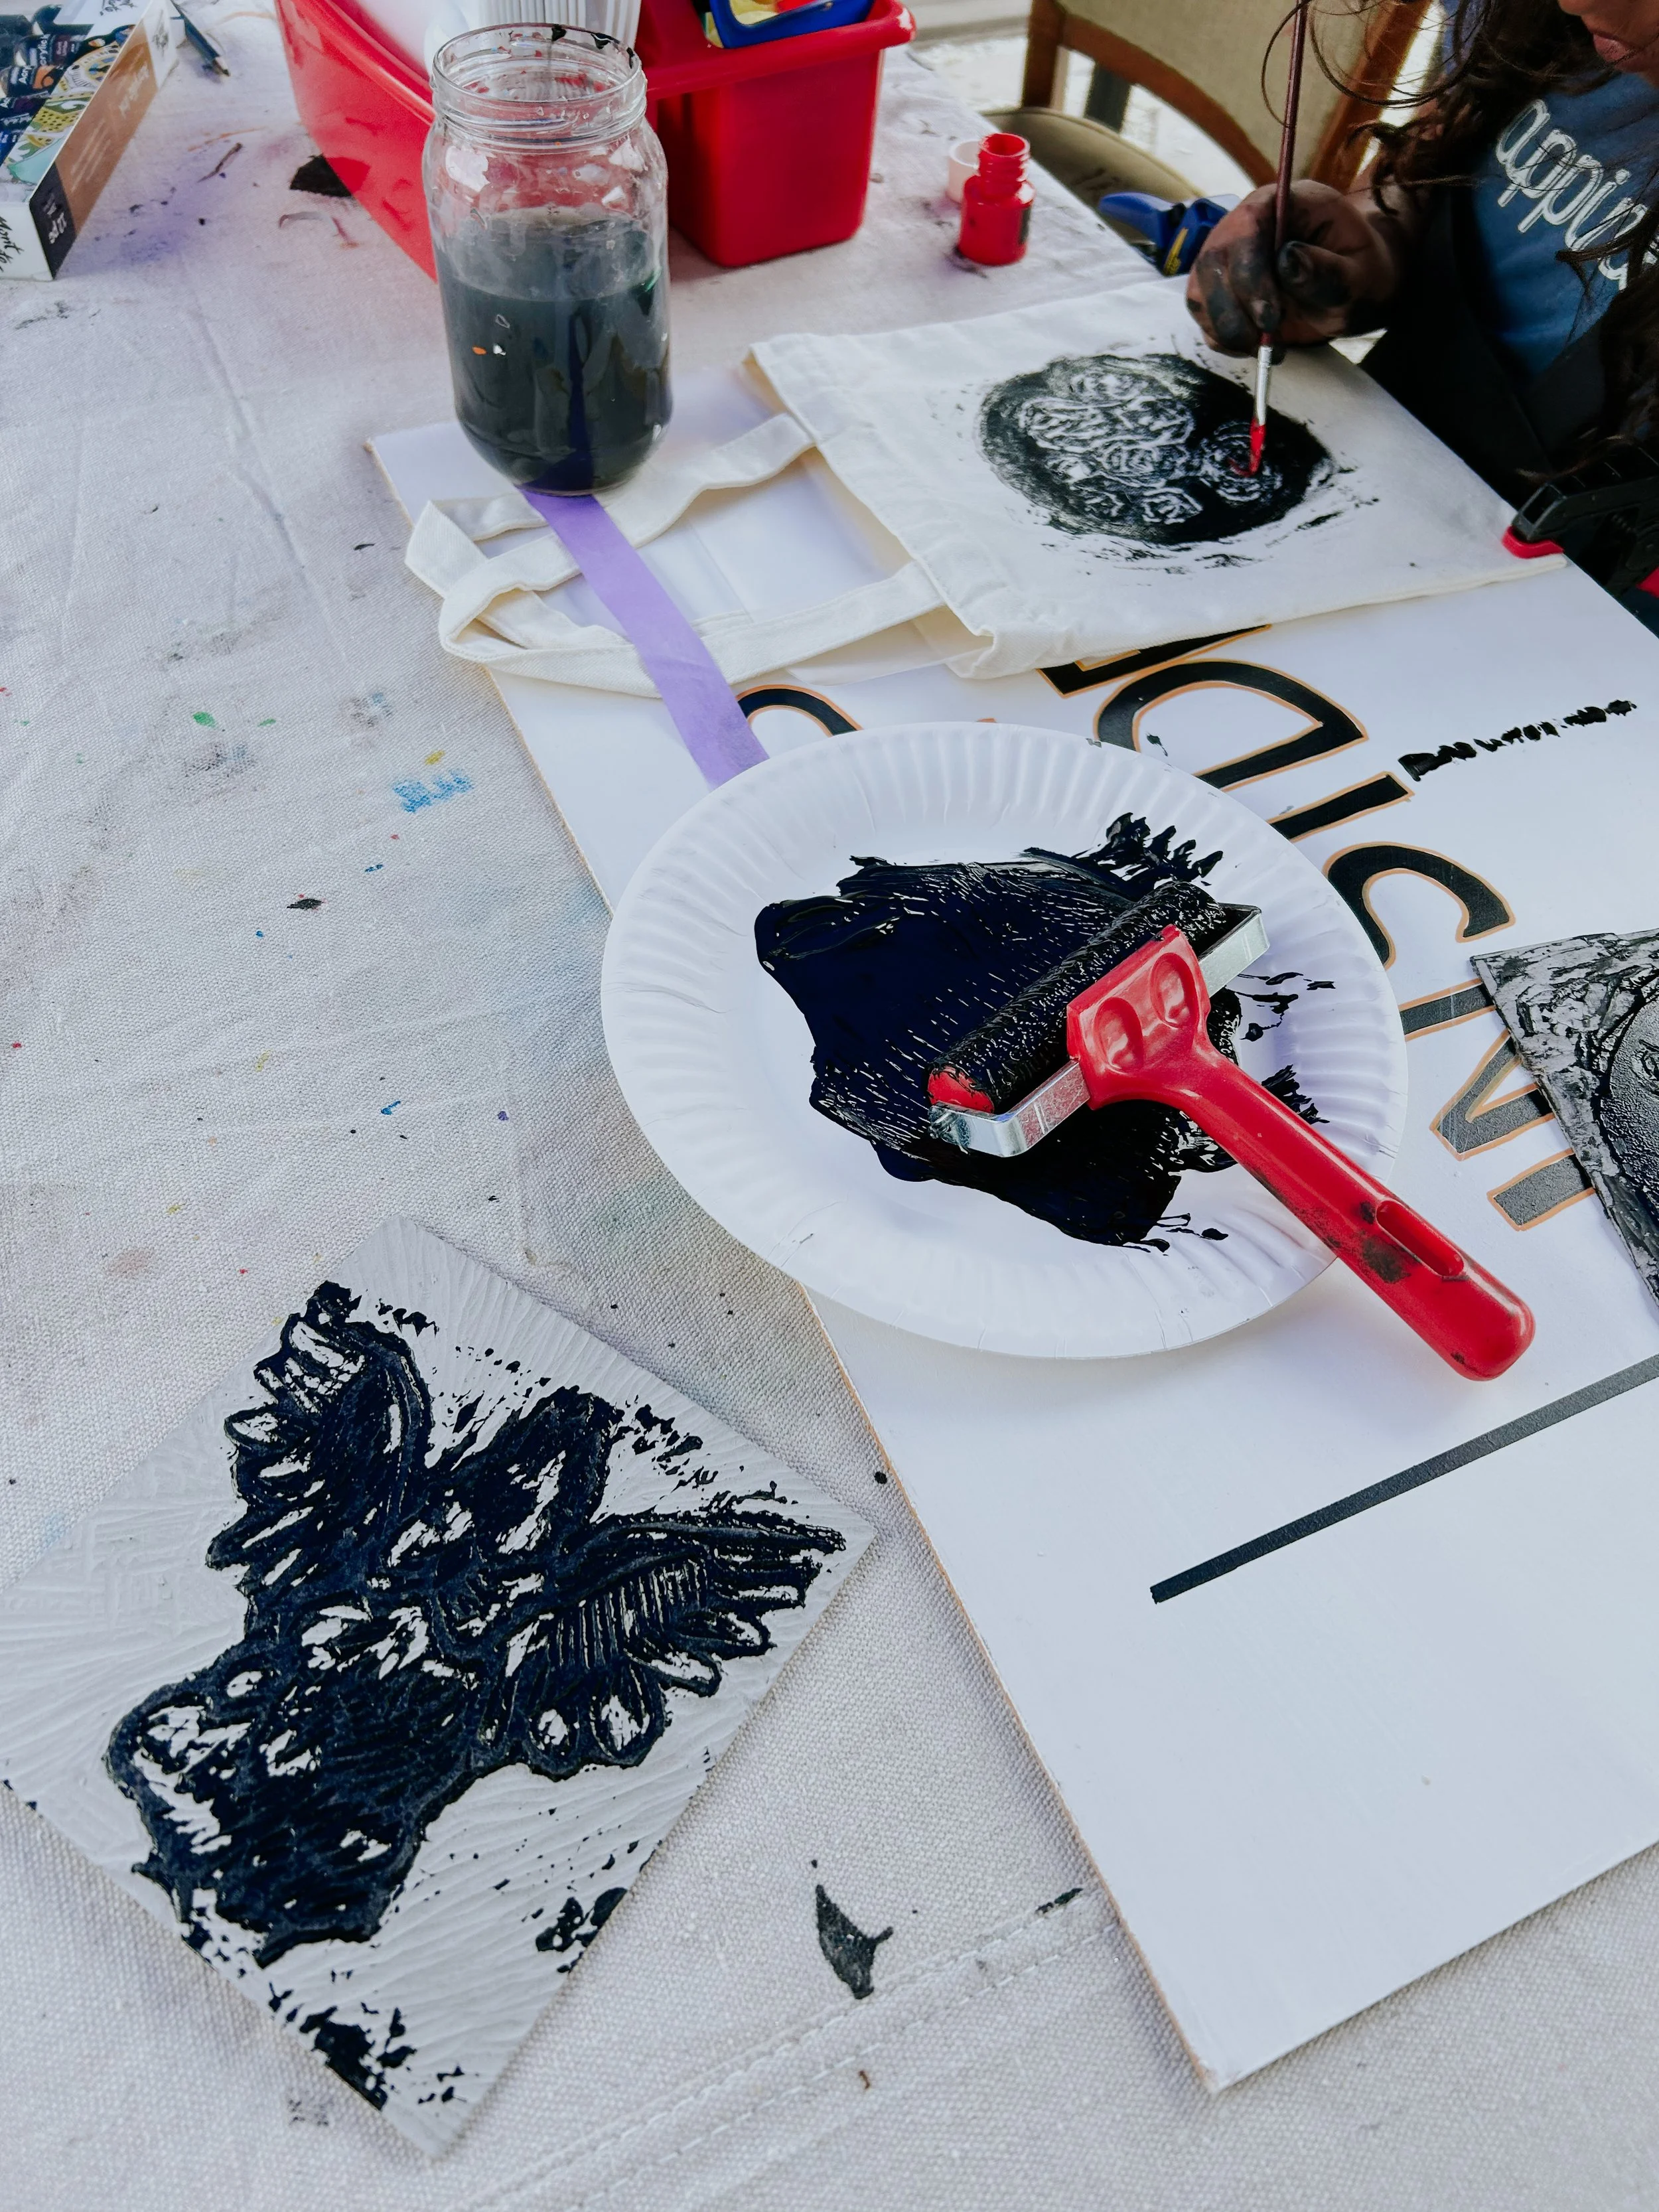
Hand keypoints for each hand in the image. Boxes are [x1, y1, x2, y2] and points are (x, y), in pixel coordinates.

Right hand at [1185, 180, 1410, 353]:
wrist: (1353, 286)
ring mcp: (1228, 257)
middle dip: (1233, 309)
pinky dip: (1223, 339)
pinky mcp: (1221, 289)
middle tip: (1266, 339)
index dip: (1249, 271)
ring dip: (1226, 328)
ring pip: (1200, 291)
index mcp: (1282, 203)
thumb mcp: (1359, 276)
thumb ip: (1328, 270)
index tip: (1270, 316)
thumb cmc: (1360, 274)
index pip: (1246, 225)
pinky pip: (1204, 316)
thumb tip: (1287, 260)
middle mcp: (1246, 224)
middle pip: (1213, 261)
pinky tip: (1256, 346)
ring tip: (1266, 347)